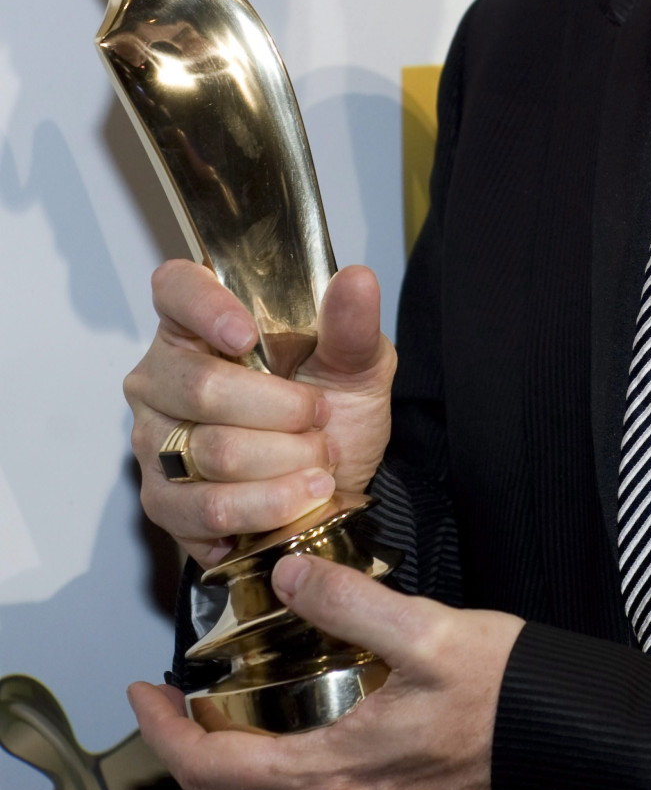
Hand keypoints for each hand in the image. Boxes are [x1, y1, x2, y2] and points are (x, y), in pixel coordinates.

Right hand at [124, 260, 395, 566]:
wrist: (333, 480)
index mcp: (200, 324)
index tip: (247, 335)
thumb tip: (357, 280)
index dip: (205, 307)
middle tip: (321, 417)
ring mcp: (154, 440)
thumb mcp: (355, 363)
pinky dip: (267, 506)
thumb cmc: (332, 408)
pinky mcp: (162, 502)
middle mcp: (162, 378)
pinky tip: (297, 500)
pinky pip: (205, 509)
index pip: (176, 289)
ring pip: (209, 452)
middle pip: (199, 385)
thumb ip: (352, 326)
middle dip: (281, 409)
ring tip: (321, 462)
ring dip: (284, 462)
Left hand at [130, 557, 522, 789]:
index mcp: (333, 770)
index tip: (146, 694)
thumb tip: (293, 576)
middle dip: (184, 757)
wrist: (565, 734)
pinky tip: (294, 727)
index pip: (212, 770)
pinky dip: (270, 775)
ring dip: (224, 771)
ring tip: (224, 715)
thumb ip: (353, 603)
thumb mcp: (429, 632)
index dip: (164, 734)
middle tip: (173, 707)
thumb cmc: (504, 695)